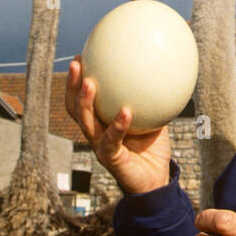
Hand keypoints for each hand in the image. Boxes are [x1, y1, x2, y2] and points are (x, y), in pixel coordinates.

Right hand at [65, 56, 171, 194]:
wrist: (156, 180)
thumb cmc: (154, 148)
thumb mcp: (155, 117)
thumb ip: (154, 98)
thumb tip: (164, 68)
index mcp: (101, 122)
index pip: (82, 98)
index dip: (77, 79)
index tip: (81, 55)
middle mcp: (95, 133)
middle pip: (74, 107)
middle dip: (72, 85)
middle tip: (76, 63)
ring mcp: (100, 146)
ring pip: (85, 122)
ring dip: (84, 101)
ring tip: (89, 82)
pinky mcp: (110, 159)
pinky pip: (111, 139)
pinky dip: (118, 125)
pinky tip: (125, 111)